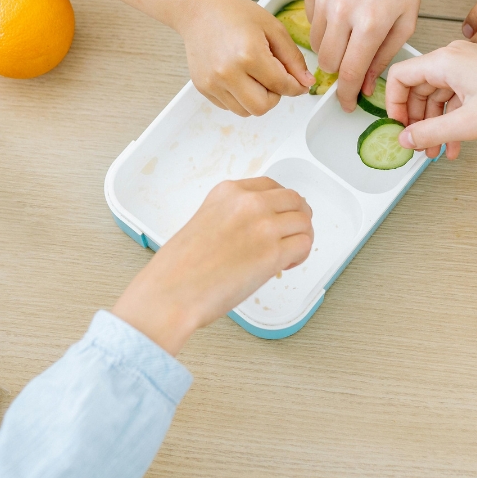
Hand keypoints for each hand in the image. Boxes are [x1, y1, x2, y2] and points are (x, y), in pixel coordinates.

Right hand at [112, 178, 313, 355]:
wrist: (172, 292)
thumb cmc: (179, 268)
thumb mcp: (204, 221)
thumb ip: (232, 217)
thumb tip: (255, 230)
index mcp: (228, 192)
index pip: (270, 185)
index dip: (281, 202)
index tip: (281, 214)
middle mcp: (248, 203)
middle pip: (294, 199)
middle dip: (298, 217)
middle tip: (293, 234)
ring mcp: (263, 226)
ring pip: (304, 222)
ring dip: (301, 238)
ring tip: (288, 255)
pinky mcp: (273, 252)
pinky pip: (304, 245)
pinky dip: (301, 256)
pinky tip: (285, 266)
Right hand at [178, 0, 313, 116]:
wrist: (199, 10)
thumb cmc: (234, 13)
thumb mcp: (272, 28)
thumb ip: (293, 58)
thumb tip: (306, 82)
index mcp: (249, 54)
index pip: (281, 86)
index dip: (296, 87)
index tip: (299, 84)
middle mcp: (228, 72)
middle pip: (262, 107)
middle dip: (274, 96)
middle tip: (272, 78)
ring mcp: (212, 82)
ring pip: (245, 111)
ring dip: (256, 99)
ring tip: (253, 75)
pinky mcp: (203, 87)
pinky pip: (229, 106)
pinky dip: (239, 97)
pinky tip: (238, 75)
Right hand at [305, 0, 424, 111]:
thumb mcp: (406, 21)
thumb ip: (384, 56)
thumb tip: (363, 86)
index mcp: (371, 23)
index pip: (349, 73)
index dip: (345, 95)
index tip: (344, 104)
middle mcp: (343, 10)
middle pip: (327, 62)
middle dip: (338, 70)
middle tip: (351, 62)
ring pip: (315, 43)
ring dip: (331, 46)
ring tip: (350, 29)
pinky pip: (310, 19)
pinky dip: (324, 22)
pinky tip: (342, 6)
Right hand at [385, 41, 476, 158]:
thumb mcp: (470, 122)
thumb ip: (431, 132)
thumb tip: (406, 139)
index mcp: (445, 60)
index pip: (399, 76)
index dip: (393, 104)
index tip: (397, 127)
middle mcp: (454, 58)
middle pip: (418, 88)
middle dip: (416, 120)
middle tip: (417, 145)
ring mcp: (469, 66)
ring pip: (438, 96)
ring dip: (435, 124)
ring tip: (437, 151)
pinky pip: (456, 98)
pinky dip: (452, 120)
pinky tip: (456, 143)